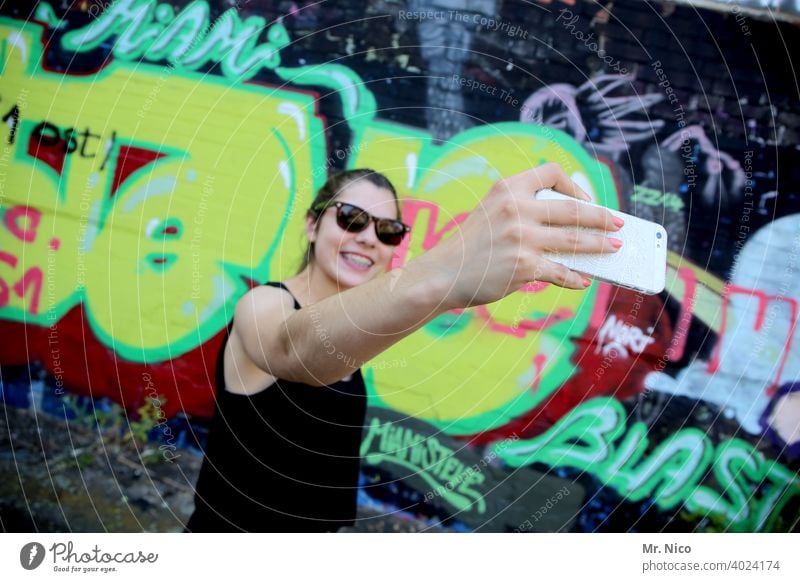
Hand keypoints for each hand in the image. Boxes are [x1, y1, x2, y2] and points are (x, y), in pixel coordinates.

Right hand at [421, 163, 622, 309]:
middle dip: (601, 218)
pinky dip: (574, 278)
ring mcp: (521, 238)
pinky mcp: (524, 266)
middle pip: (572, 209)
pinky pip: (559, 271)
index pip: (550, 172)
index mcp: (507, 189)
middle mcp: (516, 209)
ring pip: (573, 240)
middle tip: (618, 223)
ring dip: (599, 246)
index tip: (585, 199)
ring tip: (614, 248)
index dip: (573, 184)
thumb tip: (568, 228)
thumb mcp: (490, 213)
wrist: (443, 274)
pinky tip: (583, 280)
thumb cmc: (469, 247)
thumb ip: (522, 211)